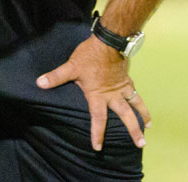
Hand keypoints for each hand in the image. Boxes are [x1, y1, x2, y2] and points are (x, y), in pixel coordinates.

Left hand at [36, 36, 150, 150]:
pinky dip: (139, 101)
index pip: (98, 119)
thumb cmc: (90, 55)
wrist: (110, 40)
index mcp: (98, 95)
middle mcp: (113, 95)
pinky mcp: (127, 78)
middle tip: (140, 143)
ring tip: (148, 127)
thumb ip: (56, 77)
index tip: (98, 147)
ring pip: (135, 104)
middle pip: (126, 115)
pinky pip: (135, 93)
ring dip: (143, 116)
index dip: (97, 133)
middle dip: (133, 130)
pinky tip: (141, 105)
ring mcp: (122, 86)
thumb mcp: (71, 66)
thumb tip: (39, 83)